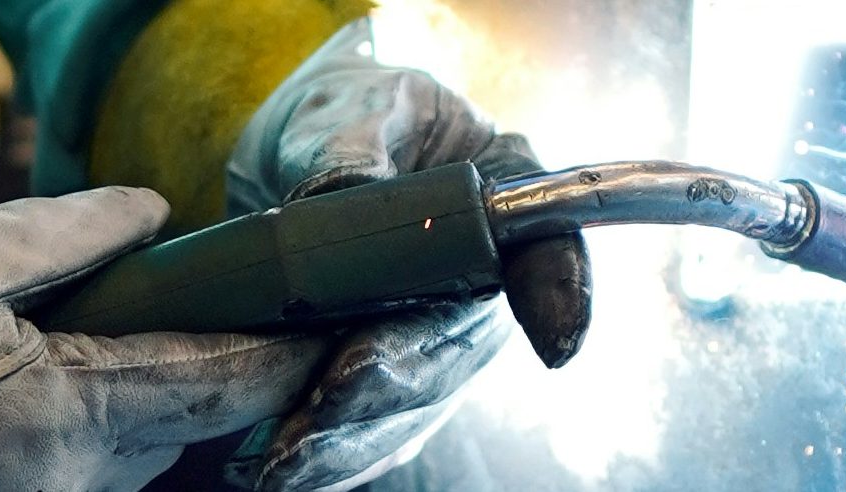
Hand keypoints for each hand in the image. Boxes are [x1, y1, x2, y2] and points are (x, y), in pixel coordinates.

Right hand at [0, 187, 355, 490]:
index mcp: (74, 412)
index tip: (323, 333)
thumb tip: (151, 216)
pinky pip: (83, 477)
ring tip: (109, 350)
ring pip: (134, 457)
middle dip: (206, 376)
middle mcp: (73, 482)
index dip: (283, 357)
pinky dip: (93, 435)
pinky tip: (48, 395)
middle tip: (206, 320)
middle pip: (187, 426)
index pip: (222, 384)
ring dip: (144, 408)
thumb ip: (71, 236)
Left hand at [218, 18, 592, 489]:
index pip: (551, 250)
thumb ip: (353, 146)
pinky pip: (371, 428)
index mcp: (503, 195)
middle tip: (336, 393)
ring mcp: (440, 335)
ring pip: (415, 400)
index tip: (554, 345)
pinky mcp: (390, 377)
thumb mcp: (354, 105)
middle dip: (401, 376)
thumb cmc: (349, 111)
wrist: (305, 148)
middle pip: (462, 343)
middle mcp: (484, 280)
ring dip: (352, 433)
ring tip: (287, 455)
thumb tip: (340, 198)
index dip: (561, 298)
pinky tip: (283, 468)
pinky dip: (328, 454)